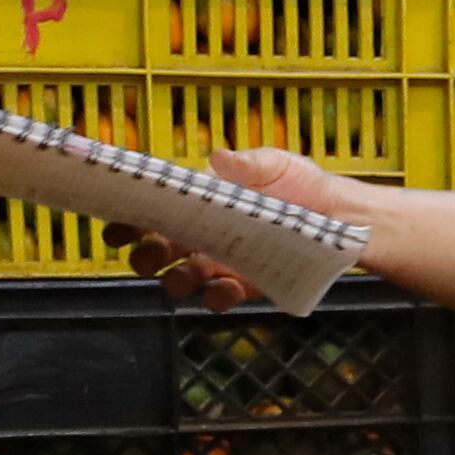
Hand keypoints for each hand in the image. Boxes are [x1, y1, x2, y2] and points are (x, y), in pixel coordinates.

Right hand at [128, 146, 361, 309]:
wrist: (339, 216)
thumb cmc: (302, 183)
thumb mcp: (275, 165)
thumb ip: (247, 163)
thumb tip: (218, 157)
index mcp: (199, 202)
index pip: (154, 211)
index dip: (129, 220)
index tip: (116, 226)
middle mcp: (202, 234)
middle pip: (156, 251)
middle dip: (145, 255)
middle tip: (150, 254)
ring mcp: (220, 262)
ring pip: (180, 279)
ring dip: (175, 281)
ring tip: (185, 275)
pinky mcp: (243, 285)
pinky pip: (218, 298)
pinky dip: (216, 297)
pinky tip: (226, 288)